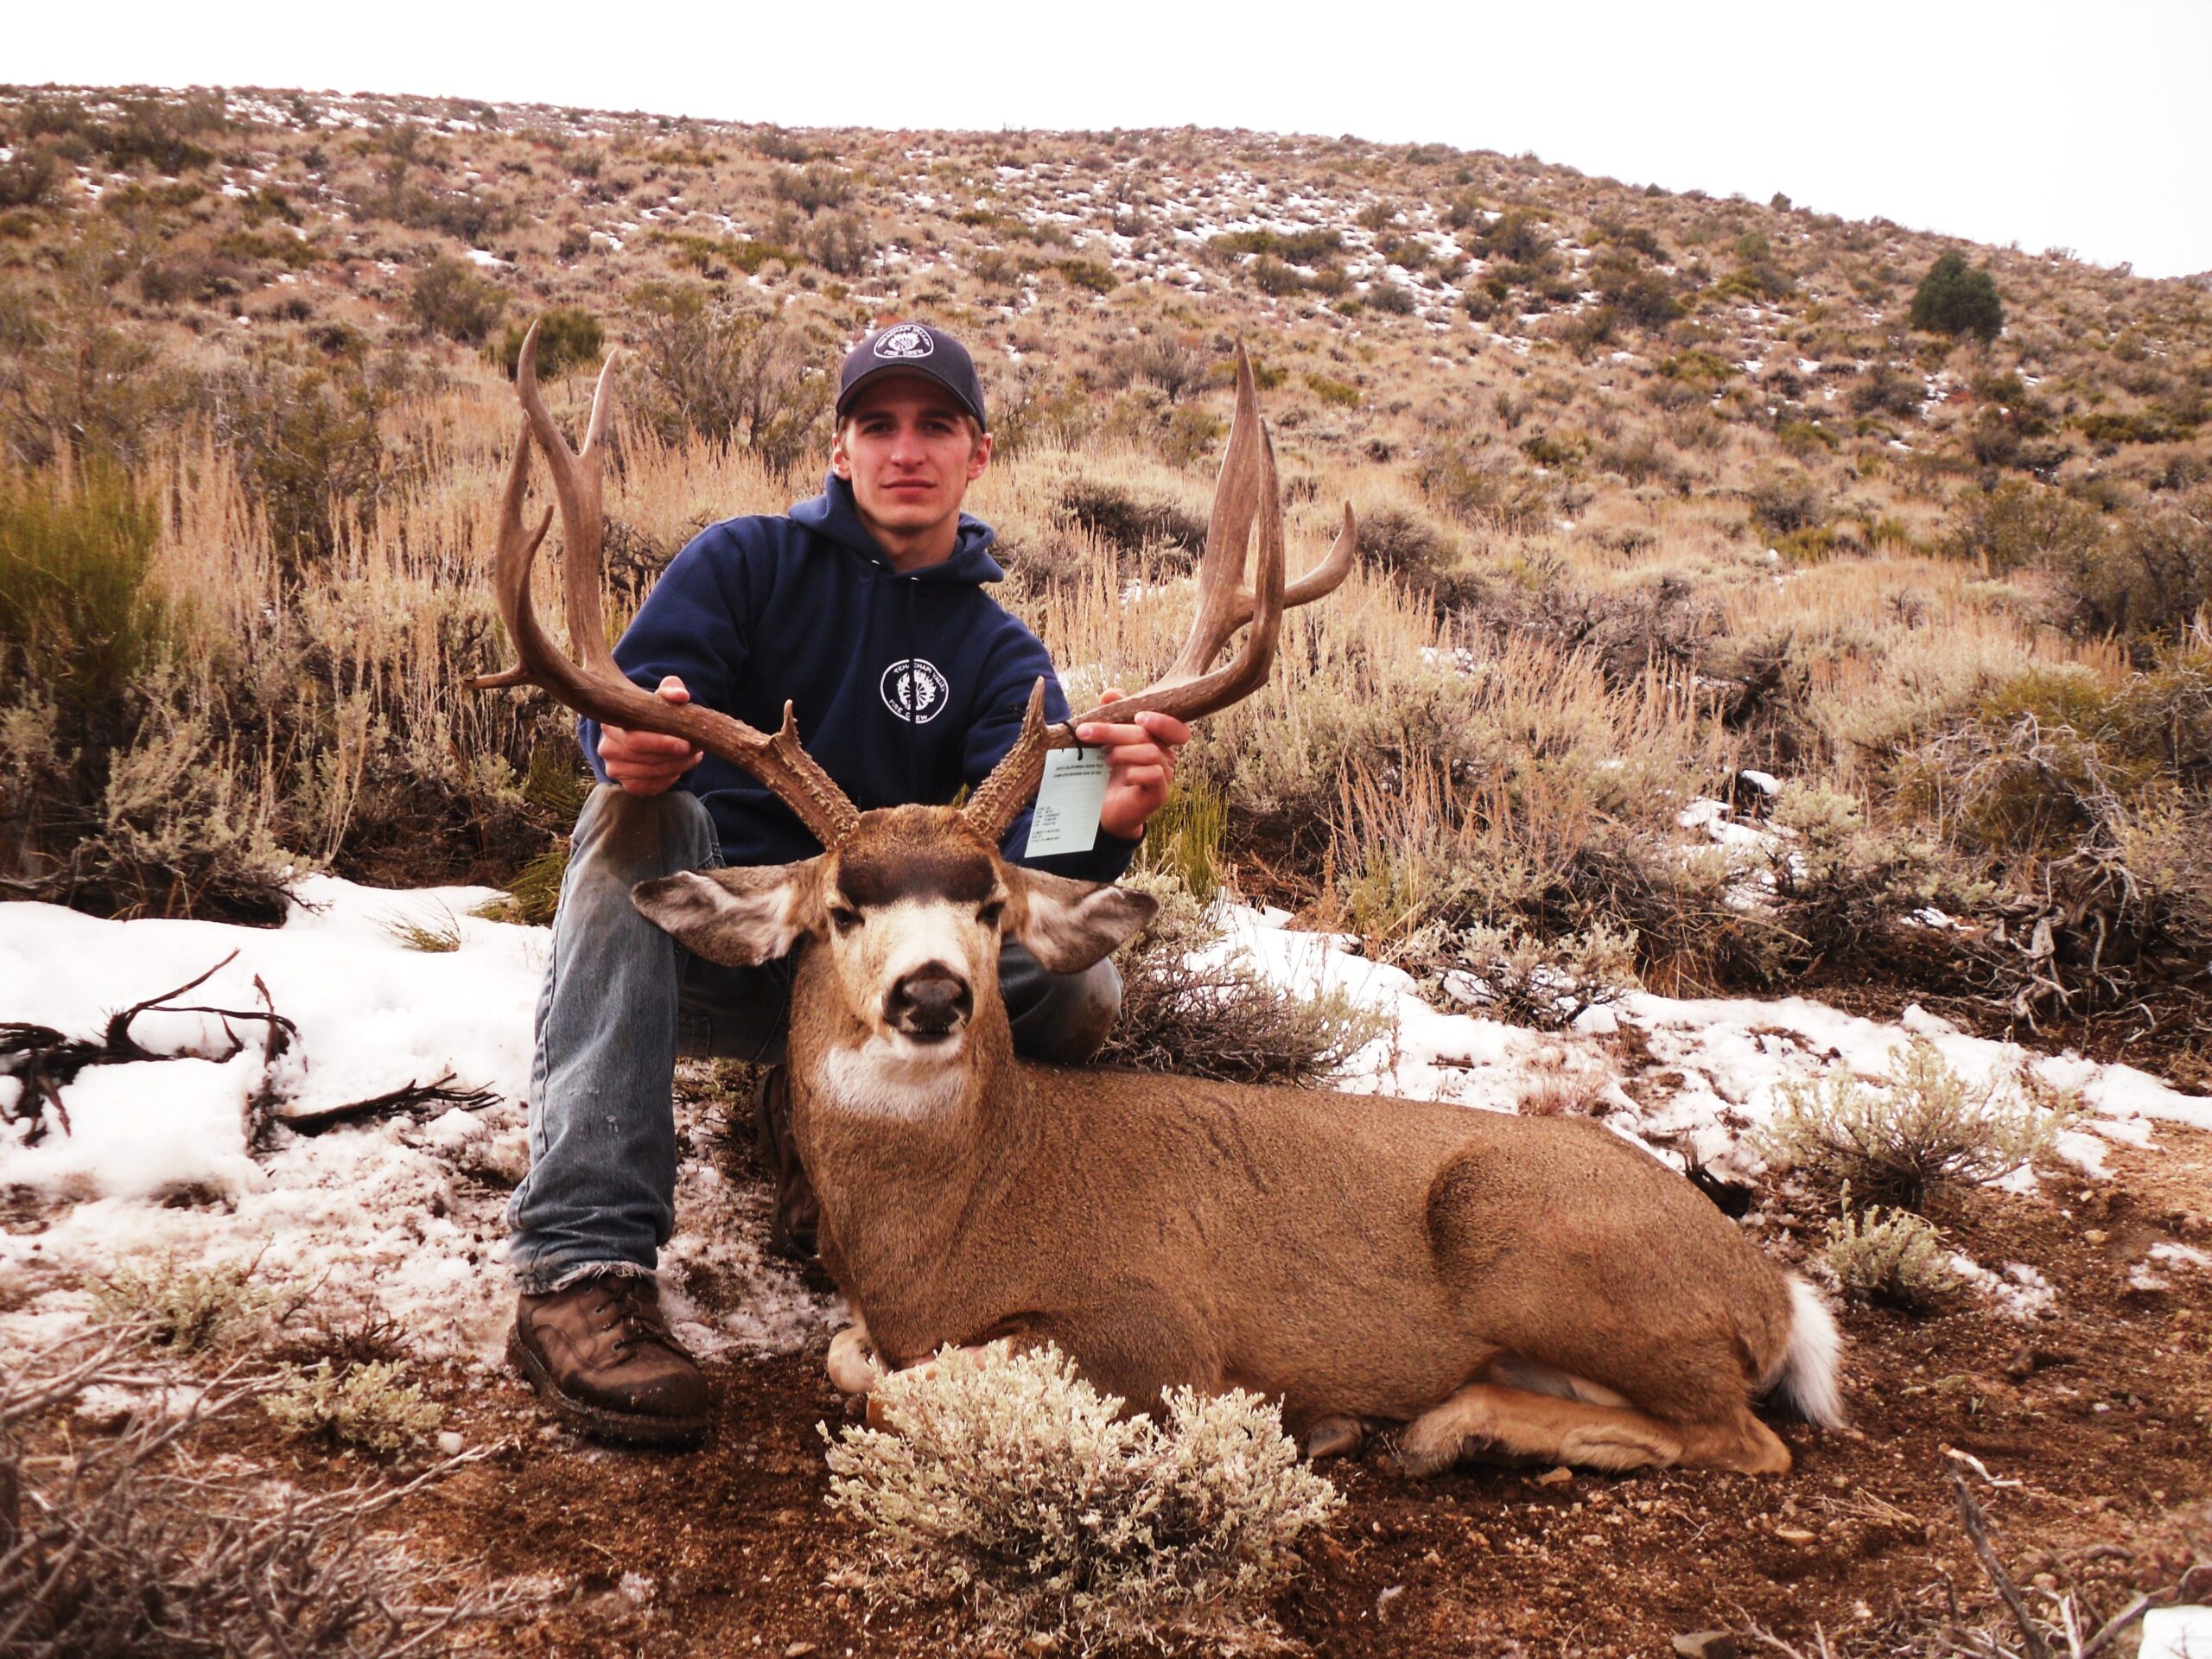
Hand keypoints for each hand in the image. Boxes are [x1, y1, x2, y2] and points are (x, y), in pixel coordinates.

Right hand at [596, 676, 703, 796]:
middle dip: (674, 756)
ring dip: (677, 767)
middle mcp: (607, 747)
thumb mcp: (662, 695)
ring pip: (649, 774)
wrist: (646, 729)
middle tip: (697, 749)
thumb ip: (672, 689)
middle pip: (643, 759)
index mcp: (611, 723)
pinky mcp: (625, 784)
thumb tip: (681, 696)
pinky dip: (668, 779)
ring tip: (694, 755)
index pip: (634, 739)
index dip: (661, 743)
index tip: (686, 743)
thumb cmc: (653, 710)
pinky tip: (679, 767)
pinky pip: (649, 787)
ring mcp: (614, 768)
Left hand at [1074, 688, 1191, 840]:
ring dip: (1123, 752)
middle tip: (1085, 732)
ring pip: (1151, 752)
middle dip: (1114, 731)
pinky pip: (1154, 775)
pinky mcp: (1160, 793)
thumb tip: (1111, 694)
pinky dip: (1135, 772)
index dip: (1160, 719)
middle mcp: (1165, 755)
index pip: (1172, 723)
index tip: (1137, 716)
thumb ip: (1111, 717)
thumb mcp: (1105, 743)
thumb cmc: (1106, 774)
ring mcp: (1165, 775)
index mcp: (1155, 739)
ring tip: (1105, 760)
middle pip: (1148, 734)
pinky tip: (1123, 777)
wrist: (1104, 812)